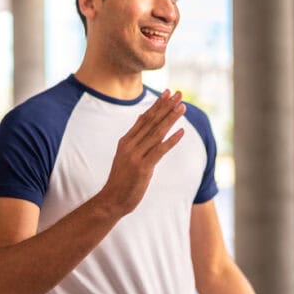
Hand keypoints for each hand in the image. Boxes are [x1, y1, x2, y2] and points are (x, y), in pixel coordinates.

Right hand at [96, 90, 185, 216]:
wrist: (111, 200)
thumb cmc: (121, 179)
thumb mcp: (125, 155)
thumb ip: (134, 138)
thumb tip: (143, 117)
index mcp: (126, 141)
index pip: (144, 118)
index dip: (157, 105)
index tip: (168, 93)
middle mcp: (130, 145)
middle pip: (151, 122)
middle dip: (166, 106)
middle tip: (179, 93)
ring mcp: (136, 156)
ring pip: (156, 133)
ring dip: (171, 119)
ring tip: (182, 107)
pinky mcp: (142, 168)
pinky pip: (160, 151)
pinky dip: (171, 140)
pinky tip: (182, 132)